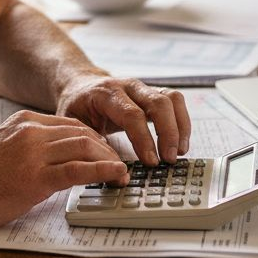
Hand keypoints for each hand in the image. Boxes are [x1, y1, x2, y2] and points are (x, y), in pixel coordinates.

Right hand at [0, 110, 128, 232]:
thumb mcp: (2, 152)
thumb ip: (27, 149)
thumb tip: (53, 162)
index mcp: (23, 123)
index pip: (70, 124)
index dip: (94, 139)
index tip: (106, 152)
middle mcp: (30, 132)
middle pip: (83, 133)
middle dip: (107, 149)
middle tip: (120, 164)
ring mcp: (33, 153)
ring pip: (86, 147)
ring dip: (110, 160)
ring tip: (123, 174)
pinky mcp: (35, 177)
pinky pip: (78, 170)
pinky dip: (103, 171)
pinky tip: (116, 176)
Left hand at [56, 75, 191, 165]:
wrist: (80, 86)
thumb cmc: (78, 107)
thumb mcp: (74, 126)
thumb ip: (91, 146)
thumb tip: (112, 170)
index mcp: (106, 93)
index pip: (132, 114)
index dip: (144, 139)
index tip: (151, 161)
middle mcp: (129, 86)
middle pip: (158, 103)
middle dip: (168, 133)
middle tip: (169, 159)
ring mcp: (144, 88)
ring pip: (172, 99)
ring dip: (180, 127)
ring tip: (180, 152)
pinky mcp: (154, 94)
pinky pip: (176, 102)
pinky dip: (183, 122)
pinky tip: (181, 143)